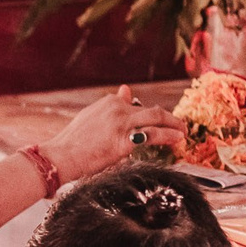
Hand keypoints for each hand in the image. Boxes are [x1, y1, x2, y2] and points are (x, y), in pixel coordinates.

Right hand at [42, 86, 185, 182]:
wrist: (61, 156)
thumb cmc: (72, 142)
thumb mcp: (91, 117)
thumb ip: (110, 106)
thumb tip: (125, 90)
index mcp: (109, 103)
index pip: (136, 106)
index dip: (150, 116)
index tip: (158, 122)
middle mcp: (117, 109)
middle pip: (151, 111)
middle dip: (169, 118)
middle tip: (180, 125)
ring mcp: (122, 124)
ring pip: (156, 119)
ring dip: (174, 124)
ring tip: (183, 131)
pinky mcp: (123, 141)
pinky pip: (152, 135)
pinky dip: (168, 136)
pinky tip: (177, 139)